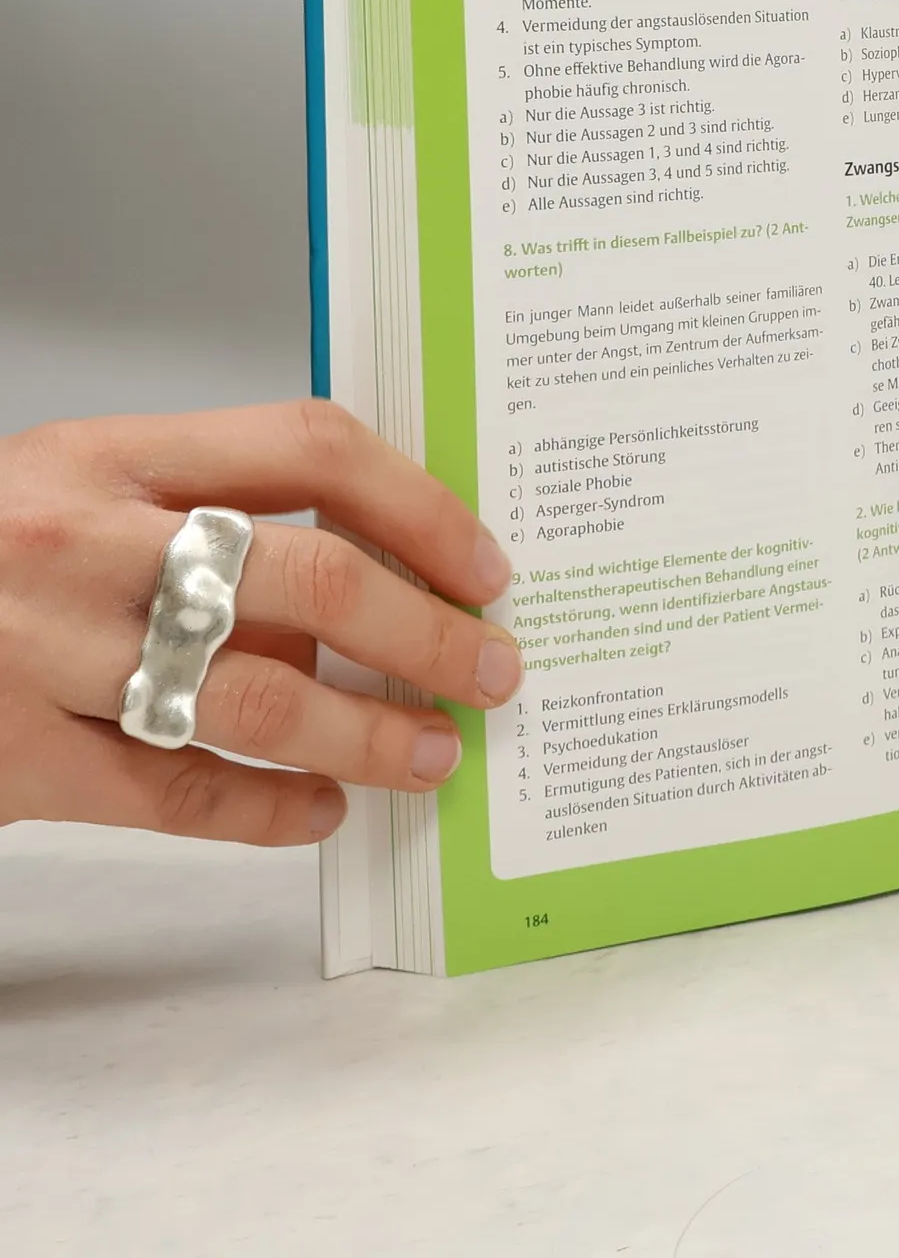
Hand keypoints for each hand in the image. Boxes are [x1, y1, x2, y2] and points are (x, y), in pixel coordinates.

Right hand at [0, 400, 520, 844]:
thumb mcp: (75, 492)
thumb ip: (205, 518)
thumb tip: (369, 591)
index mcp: (107, 455)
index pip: (310, 448)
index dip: (421, 505)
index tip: (483, 565)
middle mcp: (82, 545)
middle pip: (310, 579)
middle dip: (428, 632)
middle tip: (492, 670)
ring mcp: (43, 656)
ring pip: (257, 700)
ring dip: (370, 732)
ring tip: (432, 751)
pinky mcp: (16, 762)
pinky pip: (176, 795)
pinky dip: (268, 810)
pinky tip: (320, 810)